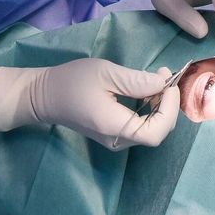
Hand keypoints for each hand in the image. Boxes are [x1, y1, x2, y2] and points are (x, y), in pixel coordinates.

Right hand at [0, 59, 178, 149]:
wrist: (43, 95)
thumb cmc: (71, 81)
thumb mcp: (105, 73)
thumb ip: (136, 80)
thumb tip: (164, 82)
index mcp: (116, 128)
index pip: (157, 131)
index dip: (170, 108)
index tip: (169, 83)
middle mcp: (118, 141)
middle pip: (157, 132)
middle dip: (167, 105)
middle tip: (164, 76)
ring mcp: (115, 140)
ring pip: (151, 129)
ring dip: (159, 106)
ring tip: (156, 79)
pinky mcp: (113, 134)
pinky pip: (140, 126)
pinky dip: (149, 109)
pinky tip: (145, 89)